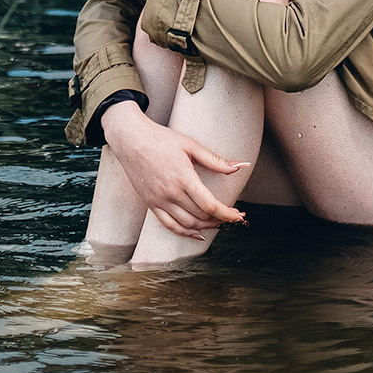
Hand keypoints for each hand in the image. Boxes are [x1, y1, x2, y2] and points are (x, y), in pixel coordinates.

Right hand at [99, 99, 248, 238]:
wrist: (131, 139)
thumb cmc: (161, 139)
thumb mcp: (190, 145)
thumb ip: (216, 160)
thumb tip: (241, 166)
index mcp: (183, 177)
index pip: (209, 204)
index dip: (227, 213)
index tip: (238, 215)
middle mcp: (171, 193)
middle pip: (201, 217)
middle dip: (221, 220)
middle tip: (232, 217)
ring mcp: (159, 201)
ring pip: (187, 225)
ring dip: (206, 227)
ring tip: (218, 223)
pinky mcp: (151, 204)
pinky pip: (170, 226)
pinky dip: (185, 234)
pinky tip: (197, 234)